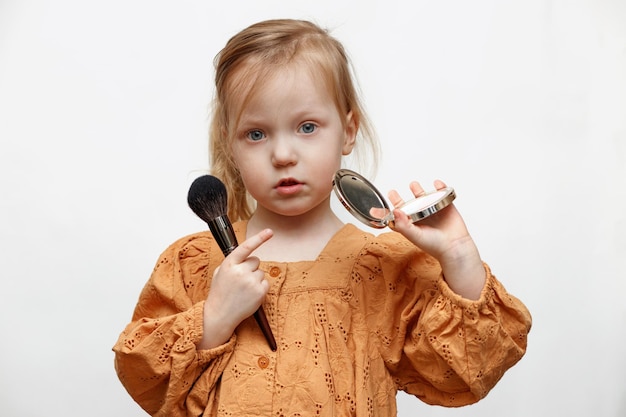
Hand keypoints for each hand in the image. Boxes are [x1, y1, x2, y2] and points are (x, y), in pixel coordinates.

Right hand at [198, 228, 272, 348]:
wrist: (219, 315)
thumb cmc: (220, 293)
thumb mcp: (219, 273)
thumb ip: (232, 262)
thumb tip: (246, 256)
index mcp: (229, 264)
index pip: (246, 247)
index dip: (259, 238)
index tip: (270, 231)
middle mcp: (240, 271)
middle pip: (256, 261)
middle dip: (251, 268)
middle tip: (240, 280)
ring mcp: (251, 282)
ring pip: (261, 272)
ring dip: (255, 279)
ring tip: (243, 290)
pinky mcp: (259, 292)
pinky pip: (266, 283)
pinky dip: (260, 288)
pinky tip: (249, 295)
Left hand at [389, 180, 484, 299]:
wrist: (455, 246)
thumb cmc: (435, 245)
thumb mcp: (415, 236)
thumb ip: (403, 225)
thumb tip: (395, 211)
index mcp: (411, 224)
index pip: (397, 216)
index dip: (388, 211)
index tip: (376, 207)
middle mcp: (420, 217)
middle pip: (408, 205)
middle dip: (399, 198)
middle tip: (392, 192)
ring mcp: (432, 211)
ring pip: (423, 198)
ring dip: (418, 190)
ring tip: (414, 185)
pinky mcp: (445, 207)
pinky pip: (441, 194)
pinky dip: (440, 187)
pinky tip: (437, 184)